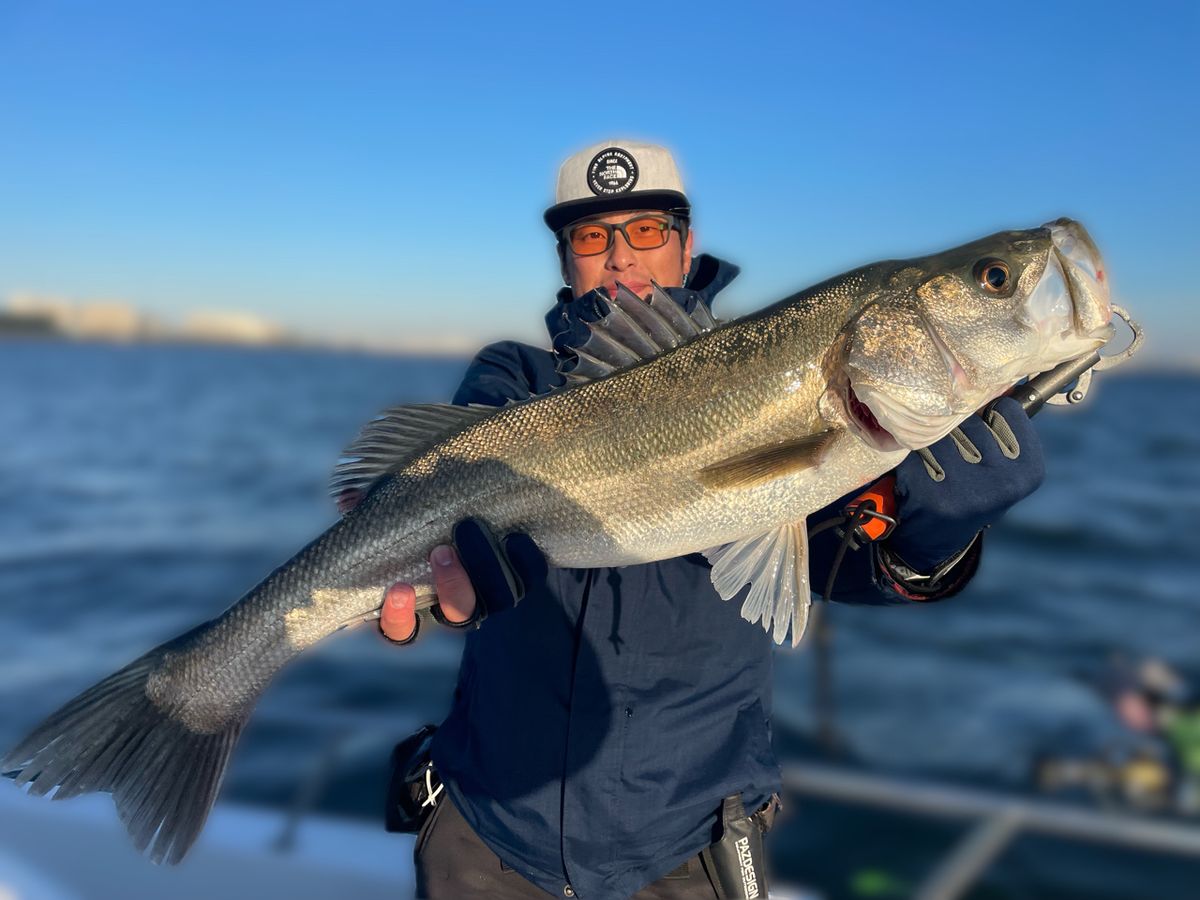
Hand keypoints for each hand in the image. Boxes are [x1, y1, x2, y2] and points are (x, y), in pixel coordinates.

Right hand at [379, 519, 546, 643]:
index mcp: (416, 605)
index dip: (399, 616)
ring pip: (495, 598)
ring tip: (468, 528)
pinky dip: (525, 560)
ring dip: (483, 567)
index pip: (400, 630)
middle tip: (440, 551)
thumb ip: (369, 512)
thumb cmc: (418, 524)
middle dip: (452, 585)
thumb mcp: (392, 518)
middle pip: (458, 614)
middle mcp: (455, 606)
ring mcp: (491, 593)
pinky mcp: (521, 575)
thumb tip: (349, 498)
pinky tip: (516, 537)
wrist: (479, 514)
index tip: (397, 588)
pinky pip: (529, 577)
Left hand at [888, 396, 1044, 572]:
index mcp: (1029, 471)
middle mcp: (1002, 481)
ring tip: (938, 462)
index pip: (1008, 409)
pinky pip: (916, 447)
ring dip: (933, 439)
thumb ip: (1006, 426)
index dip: (991, 414)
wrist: (937, 537)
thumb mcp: (1003, 464)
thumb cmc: (974, 489)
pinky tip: (920, 473)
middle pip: (971, 419)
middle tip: (957, 453)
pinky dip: (913, 453)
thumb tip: (1001, 374)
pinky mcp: (929, 490)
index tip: (986, 431)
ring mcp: (964, 487)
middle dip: (958, 427)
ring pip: (941, 431)